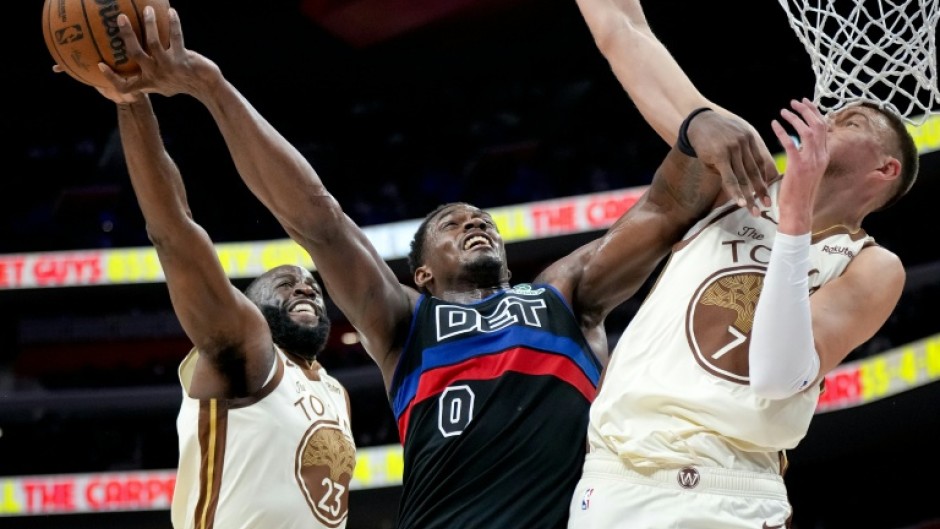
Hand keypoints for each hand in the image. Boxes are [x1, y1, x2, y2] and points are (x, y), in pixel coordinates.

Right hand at [96, 6, 219, 98]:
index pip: (126, 86)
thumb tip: (136, 60)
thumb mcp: (164, 85)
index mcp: (148, 83)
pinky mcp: (183, 59)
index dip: (111, 78)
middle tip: (120, 17)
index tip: (99, 64)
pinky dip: (174, 23)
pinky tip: (171, 12)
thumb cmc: (182, 83)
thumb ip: (150, 76)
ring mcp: (169, 67)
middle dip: (127, 35)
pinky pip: (176, 37)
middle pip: (135, 54)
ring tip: (148, 10)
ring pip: (154, 43)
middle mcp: (156, 76)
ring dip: (150, 25)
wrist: (206, 87)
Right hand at [688, 111, 776, 215]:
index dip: (765, 179)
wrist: (698, 121)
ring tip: (753, 210)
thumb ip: (740, 155)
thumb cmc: (715, 134)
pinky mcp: (720, 155)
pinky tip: (739, 202)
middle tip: (767, 206)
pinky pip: (730, 177)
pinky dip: (735, 191)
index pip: (761, 163)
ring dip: (749, 196)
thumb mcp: (733, 138)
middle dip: (761, 190)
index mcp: (751, 139)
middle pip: (755, 172)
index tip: (769, 192)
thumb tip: (745, 177)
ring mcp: (733, 149)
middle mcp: (745, 143)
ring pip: (743, 177)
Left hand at [770, 98, 828, 233]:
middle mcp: (821, 156)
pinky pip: (790, 143)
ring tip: (783, 110)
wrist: (799, 210)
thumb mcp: (809, 171)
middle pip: (818, 125)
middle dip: (807, 110)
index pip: (824, 128)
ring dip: (795, 118)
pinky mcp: (798, 166)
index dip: (815, 113)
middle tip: (794, 102)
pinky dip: (782, 131)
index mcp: (824, 156)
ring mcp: (811, 161)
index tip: (805, 103)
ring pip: (807, 131)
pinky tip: (774, 124)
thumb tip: (800, 143)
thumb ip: (808, 156)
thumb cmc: (800, 192)